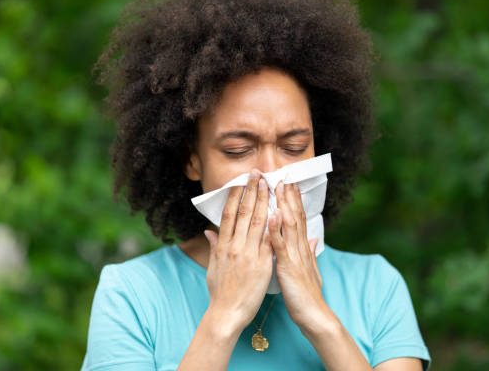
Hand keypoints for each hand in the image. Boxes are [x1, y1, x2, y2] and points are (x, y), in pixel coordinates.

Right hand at [202, 169, 273, 332]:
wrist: (226, 314)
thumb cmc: (219, 293)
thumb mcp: (212, 267)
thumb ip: (213, 246)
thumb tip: (209, 231)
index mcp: (223, 245)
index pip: (228, 214)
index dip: (235, 195)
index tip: (240, 181)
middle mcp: (234, 246)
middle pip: (243, 212)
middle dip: (251, 191)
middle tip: (258, 173)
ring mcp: (248, 254)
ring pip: (257, 221)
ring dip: (264, 200)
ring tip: (269, 184)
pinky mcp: (262, 264)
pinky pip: (269, 241)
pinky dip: (274, 225)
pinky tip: (279, 211)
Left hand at [268, 181, 324, 329]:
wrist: (314, 316)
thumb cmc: (308, 295)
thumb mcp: (310, 270)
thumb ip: (310, 252)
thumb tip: (314, 239)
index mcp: (302, 248)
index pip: (298, 219)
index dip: (294, 201)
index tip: (289, 183)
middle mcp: (300, 248)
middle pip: (295, 216)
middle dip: (289, 196)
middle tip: (284, 175)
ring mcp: (295, 255)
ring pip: (289, 225)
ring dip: (284, 205)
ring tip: (279, 187)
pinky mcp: (288, 266)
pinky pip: (281, 246)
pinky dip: (276, 230)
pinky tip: (272, 216)